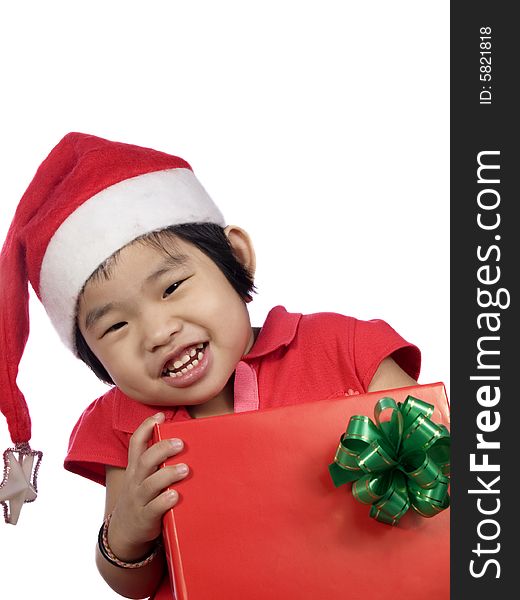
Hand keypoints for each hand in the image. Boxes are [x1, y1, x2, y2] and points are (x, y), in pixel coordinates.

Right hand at [108, 413, 187, 559]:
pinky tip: (175, 495)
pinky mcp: (146, 517)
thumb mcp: (143, 477)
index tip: (160, 415)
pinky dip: (164, 501)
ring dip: (168, 474)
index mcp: (136, 467)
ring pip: (150, 484)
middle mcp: (135, 481)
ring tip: (185, 469)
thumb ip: (158, 461)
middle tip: (180, 443)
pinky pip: (154, 508)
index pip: (136, 443)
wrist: (125, 531)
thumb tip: (185, 440)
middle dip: (162, 449)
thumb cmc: (143, 496)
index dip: (146, 427)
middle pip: (145, 460)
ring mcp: (139, 499)